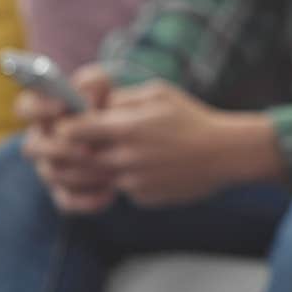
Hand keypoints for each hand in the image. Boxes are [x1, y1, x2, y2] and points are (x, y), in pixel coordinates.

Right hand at [17, 65, 117, 214]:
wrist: (130, 140)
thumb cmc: (109, 107)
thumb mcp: (105, 89)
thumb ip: (93, 81)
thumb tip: (84, 92)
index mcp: (44, 113)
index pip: (24, 107)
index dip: (37, 108)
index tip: (61, 107)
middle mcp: (41, 141)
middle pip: (32, 147)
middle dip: (61, 148)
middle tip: (89, 148)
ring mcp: (50, 168)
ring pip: (52, 175)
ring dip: (80, 174)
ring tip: (109, 171)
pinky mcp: (64, 192)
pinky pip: (67, 201)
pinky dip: (87, 200)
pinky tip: (110, 193)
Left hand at [61, 81, 280, 207]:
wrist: (225, 154)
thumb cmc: (192, 118)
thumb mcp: (156, 94)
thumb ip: (120, 99)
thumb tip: (93, 105)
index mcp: (125, 128)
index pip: (71, 131)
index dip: (66, 127)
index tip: (71, 124)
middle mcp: (124, 158)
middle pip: (77, 158)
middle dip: (76, 150)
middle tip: (86, 142)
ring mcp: (133, 182)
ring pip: (97, 176)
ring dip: (100, 166)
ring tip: (124, 151)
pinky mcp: (143, 198)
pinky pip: (121, 189)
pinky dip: (126, 179)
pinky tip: (150, 167)